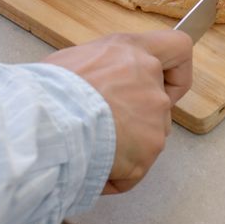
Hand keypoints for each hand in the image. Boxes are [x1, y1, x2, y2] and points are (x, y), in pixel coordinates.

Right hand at [42, 30, 192, 193]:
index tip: (164, 84)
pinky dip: (115, 174)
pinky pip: (134, 170)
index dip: (174, 71)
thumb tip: (94, 84)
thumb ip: (101, 69)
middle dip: (135, 120)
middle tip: (101, 127)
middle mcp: (150, 78)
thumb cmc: (48, 90)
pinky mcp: (151, 148)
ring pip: (148, 138)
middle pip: (159, 104)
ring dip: (124, 148)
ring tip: (88, 147)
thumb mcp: (72, 61)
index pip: (178, 48)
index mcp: (131, 50)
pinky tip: (89, 166)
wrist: (46, 121)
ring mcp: (155, 115)